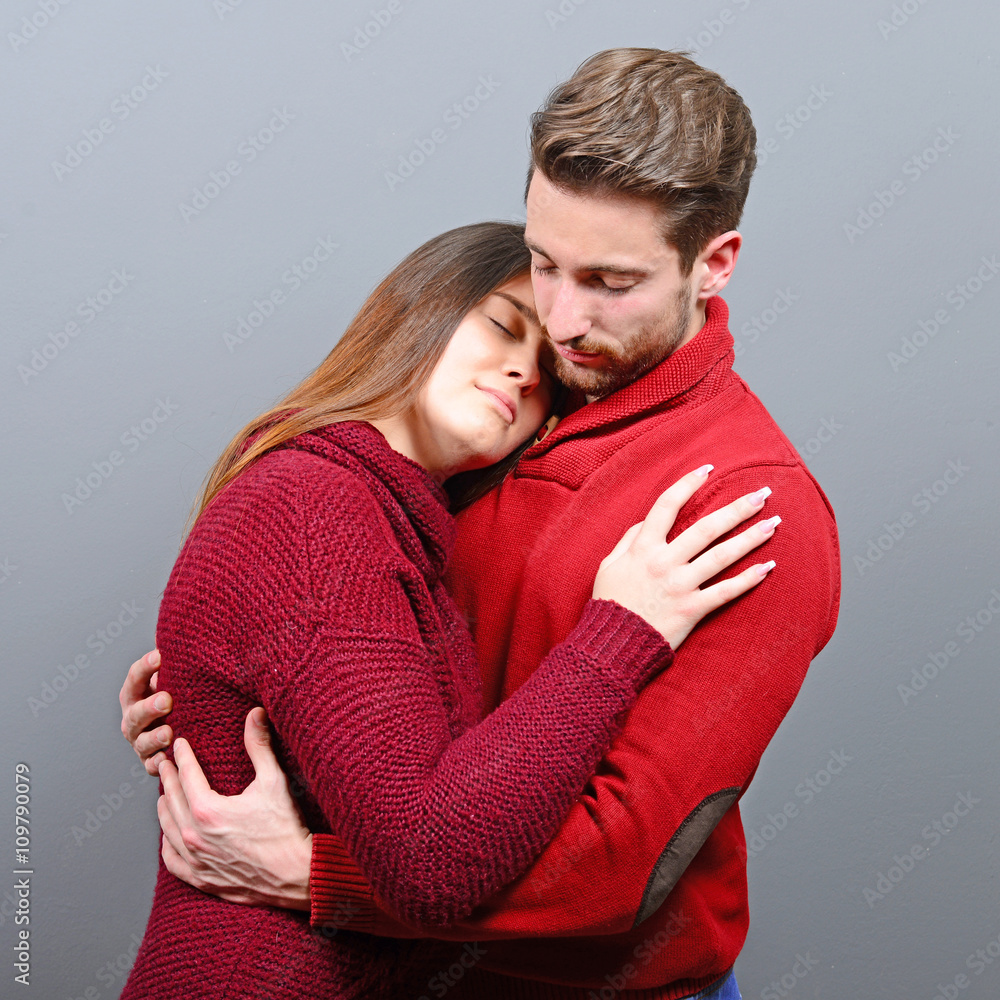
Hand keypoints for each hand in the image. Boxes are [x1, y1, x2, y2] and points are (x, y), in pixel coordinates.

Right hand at [120, 649, 173, 774]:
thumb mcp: (177, 678)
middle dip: (149, 706)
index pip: (135, 678)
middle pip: (136, 713)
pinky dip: (159, 765)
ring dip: (154, 738)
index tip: (160, 655)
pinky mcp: (152, 762)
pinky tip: (168, 760)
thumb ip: (179, 661)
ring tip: (169, 731)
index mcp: (137, 694)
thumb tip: (193, 629)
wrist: (184, 729)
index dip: (145, 667)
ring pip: (142, 742)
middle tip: (167, 699)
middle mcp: (134, 719)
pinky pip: (152, 766)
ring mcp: (141, 742)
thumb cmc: (181, 697)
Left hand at [157, 707, 312, 910]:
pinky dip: (167, 844)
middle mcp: (195, 836)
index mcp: (209, 810)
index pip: (187, 775)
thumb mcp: (275, 781)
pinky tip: (168, 836)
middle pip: (172, 800)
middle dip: (168, 778)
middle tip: (165, 763)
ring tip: (164, 795)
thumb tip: (255, 714)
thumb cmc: (286, 828)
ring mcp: (196, 860)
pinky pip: (172, 861)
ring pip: (168, 829)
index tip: (179, 744)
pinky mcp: (201, 879)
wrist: (296, 874)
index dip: (182, 756)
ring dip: (164, 809)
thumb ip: (259, 746)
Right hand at [592, 466, 777, 647]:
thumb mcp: (608, 565)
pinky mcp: (692, 609)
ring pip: (722, 556)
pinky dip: (748, 579)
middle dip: (737, 508)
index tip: (708, 469)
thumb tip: (647, 522)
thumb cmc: (609, 603)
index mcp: (643, 548)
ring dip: (751, 538)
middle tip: (762, 493)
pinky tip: (768, 567)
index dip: (688, 484)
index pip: (667, 505)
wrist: (612, 644)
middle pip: (707, 528)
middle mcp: (665, 562)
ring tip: (774, 523)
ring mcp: (681, 586)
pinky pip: (725, 591)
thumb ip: (628, 540)